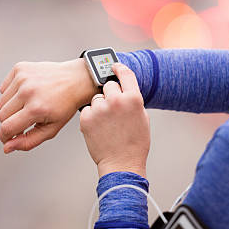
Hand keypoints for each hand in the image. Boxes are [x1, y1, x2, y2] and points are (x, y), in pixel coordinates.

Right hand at [0, 59, 98, 152]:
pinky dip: (11, 94)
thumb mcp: (51, 129)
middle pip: (2, 116)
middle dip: (10, 122)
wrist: (75, 80)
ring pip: (1, 103)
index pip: (6, 128)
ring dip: (11, 108)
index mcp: (36, 108)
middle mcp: (27, 91)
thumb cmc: (65, 105)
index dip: (4, 137)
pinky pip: (4, 88)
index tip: (7, 138)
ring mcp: (23, 78)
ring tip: (28, 104)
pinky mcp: (19, 68)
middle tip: (26, 119)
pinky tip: (26, 93)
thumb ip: (28, 141)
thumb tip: (7, 147)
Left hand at [79, 63, 149, 177]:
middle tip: (114, 110)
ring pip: (96, 98)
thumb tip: (123, 87)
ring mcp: (100, 109)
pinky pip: (87, 109)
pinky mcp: (87, 118)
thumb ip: (132, 99)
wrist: (121, 163)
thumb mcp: (142, 117)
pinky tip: (100, 128)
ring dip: (100, 106)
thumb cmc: (135, 143)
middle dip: (110, 94)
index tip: (114, 66)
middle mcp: (117, 100)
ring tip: (107, 123)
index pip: (125, 73)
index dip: (119, 68)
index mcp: (134, 98)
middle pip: (108, 85)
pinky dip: (91, 116)